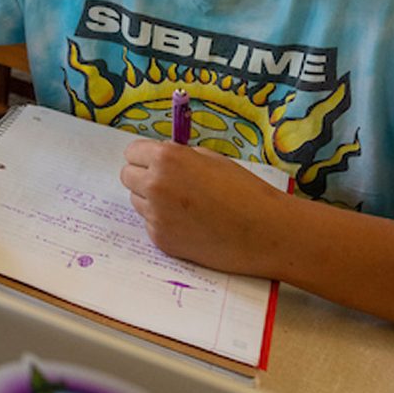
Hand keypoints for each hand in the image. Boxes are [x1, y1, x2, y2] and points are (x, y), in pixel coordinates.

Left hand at [120, 139, 287, 276]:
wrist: (265, 232)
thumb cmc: (244, 190)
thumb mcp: (209, 159)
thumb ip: (178, 156)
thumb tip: (158, 159)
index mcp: (166, 159)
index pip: (132, 152)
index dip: (144, 157)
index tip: (154, 162)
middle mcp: (155, 185)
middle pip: (127, 177)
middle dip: (143, 177)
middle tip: (168, 184)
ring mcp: (155, 215)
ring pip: (137, 201)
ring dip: (151, 200)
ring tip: (185, 206)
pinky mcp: (161, 239)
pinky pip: (150, 224)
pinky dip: (164, 223)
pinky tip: (191, 225)